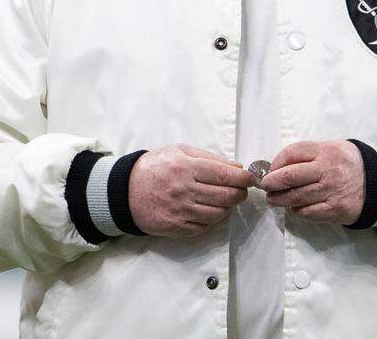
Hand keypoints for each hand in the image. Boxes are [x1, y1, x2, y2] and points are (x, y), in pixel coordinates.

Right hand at [128, 144, 254, 237]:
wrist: (125, 190)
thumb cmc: (155, 167)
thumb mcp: (180, 151)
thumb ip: (209, 157)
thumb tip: (236, 167)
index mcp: (186, 167)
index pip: (224, 174)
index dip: (243, 177)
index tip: (250, 177)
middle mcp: (184, 190)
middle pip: (226, 196)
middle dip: (240, 193)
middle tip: (241, 190)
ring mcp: (180, 210)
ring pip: (218, 213)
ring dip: (228, 207)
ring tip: (225, 200)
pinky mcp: (175, 227)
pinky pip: (204, 226)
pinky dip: (212, 220)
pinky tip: (210, 210)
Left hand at [262, 140, 363, 224]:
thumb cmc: (347, 164)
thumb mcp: (331, 149)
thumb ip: (308, 154)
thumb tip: (277, 166)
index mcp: (326, 151)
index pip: (293, 152)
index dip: (276, 162)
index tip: (270, 169)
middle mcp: (328, 170)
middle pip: (290, 176)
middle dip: (272, 183)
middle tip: (265, 186)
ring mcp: (332, 191)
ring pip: (296, 197)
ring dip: (279, 199)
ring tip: (274, 199)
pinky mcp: (335, 209)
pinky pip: (307, 212)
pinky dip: (297, 210)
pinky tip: (295, 207)